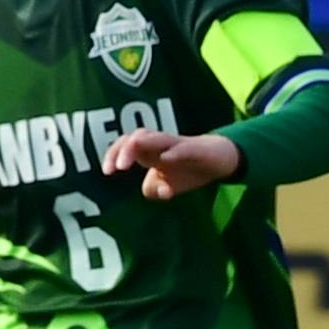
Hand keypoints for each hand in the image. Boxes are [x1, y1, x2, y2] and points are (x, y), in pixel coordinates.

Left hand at [103, 126, 244, 200]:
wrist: (222, 158)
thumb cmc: (189, 168)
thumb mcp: (168, 185)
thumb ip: (153, 189)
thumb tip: (149, 192)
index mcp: (150, 151)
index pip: (126, 145)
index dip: (113, 155)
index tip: (107, 172)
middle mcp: (161, 144)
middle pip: (137, 137)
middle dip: (123, 150)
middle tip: (118, 168)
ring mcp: (178, 145)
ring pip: (157, 137)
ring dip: (141, 145)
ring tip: (128, 161)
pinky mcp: (196, 149)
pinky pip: (183, 148)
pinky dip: (173, 152)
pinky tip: (165, 159)